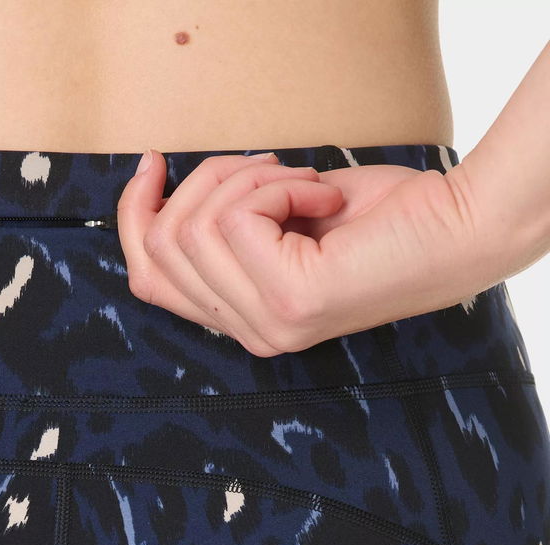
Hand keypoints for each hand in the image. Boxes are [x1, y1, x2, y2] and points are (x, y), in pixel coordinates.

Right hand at [116, 150, 493, 357]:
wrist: (457, 230)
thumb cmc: (381, 219)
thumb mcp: (281, 218)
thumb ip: (223, 226)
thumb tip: (161, 191)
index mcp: (243, 320)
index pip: (148, 280)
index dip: (134, 217)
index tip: (153, 164)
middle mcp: (250, 333)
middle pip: (161, 249)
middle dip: (205, 183)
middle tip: (272, 168)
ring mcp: (269, 324)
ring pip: (193, 229)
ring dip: (248, 180)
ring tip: (305, 183)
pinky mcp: (291, 299)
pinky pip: (237, 219)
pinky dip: (279, 185)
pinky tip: (323, 198)